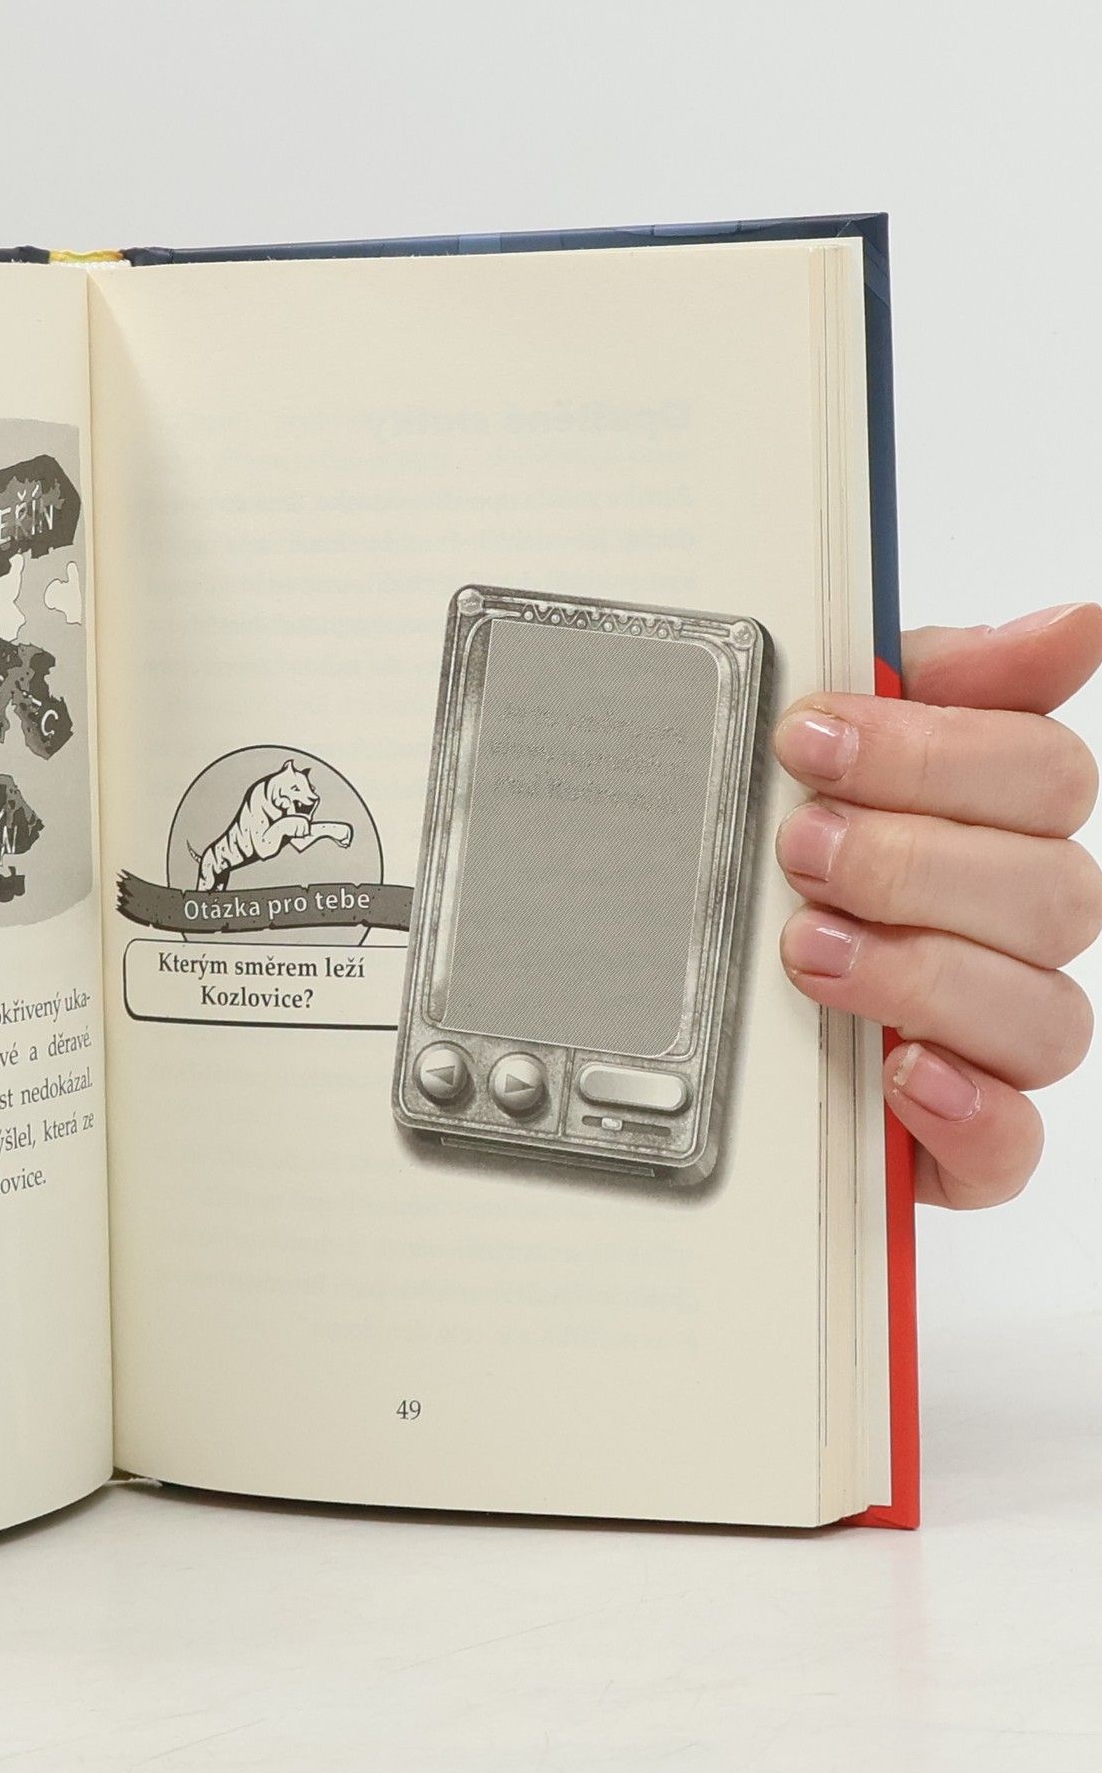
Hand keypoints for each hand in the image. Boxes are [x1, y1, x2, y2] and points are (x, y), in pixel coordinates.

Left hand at [775, 601, 1101, 1208]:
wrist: (708, 1008)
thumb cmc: (790, 863)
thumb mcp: (837, 751)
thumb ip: (937, 681)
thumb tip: (1075, 625)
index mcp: (999, 832)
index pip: (1044, 776)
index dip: (935, 751)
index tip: (813, 737)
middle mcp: (1015, 937)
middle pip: (1054, 893)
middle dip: (912, 861)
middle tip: (800, 845)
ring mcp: (995, 1043)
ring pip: (1045, 1016)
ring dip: (923, 975)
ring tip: (810, 949)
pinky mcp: (961, 1141)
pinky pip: (1011, 1147)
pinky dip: (966, 1112)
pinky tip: (900, 1073)